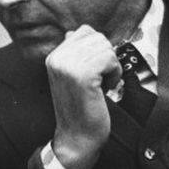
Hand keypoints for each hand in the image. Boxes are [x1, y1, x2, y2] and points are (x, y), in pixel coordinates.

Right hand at [45, 24, 120, 168]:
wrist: (77, 137)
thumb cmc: (80, 107)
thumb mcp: (70, 75)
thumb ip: (72, 53)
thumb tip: (75, 32)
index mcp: (53, 56)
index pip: (84, 31)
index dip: (98, 49)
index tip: (94, 71)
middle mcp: (57, 57)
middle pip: (97, 37)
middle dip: (106, 56)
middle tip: (100, 79)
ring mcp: (68, 65)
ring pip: (105, 47)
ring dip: (111, 66)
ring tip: (102, 84)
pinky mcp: (83, 75)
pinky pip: (110, 59)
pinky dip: (115, 74)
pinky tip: (105, 88)